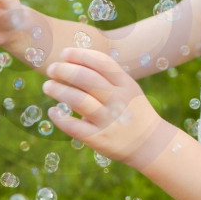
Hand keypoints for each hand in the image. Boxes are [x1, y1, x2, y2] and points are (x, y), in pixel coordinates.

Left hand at [43, 49, 175, 168]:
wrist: (152, 145)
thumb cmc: (134, 113)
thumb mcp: (130, 91)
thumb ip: (109, 79)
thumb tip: (75, 63)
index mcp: (126, 85)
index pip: (101, 63)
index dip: (80, 55)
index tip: (64, 53)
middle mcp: (119, 101)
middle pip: (86, 78)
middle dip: (64, 70)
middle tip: (52, 69)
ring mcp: (109, 120)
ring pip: (78, 99)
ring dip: (58, 90)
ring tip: (48, 86)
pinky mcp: (99, 138)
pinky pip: (73, 126)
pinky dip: (60, 117)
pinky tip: (54, 112)